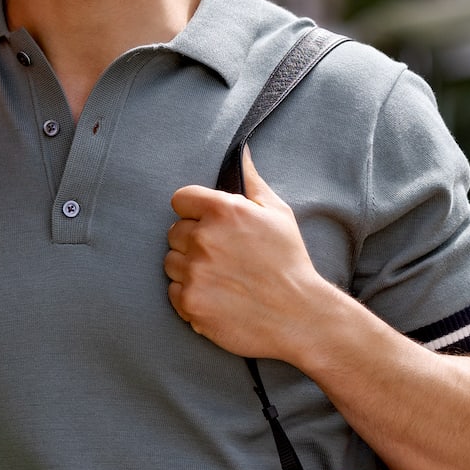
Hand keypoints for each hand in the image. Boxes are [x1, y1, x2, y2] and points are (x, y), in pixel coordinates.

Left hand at [167, 147, 336, 361]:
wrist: (298, 315)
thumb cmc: (289, 262)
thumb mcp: (278, 214)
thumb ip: (252, 181)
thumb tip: (241, 153)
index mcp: (223, 211)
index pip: (180, 200)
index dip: (194, 211)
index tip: (208, 224)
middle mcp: (203, 239)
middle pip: (174, 232)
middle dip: (192, 241)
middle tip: (221, 256)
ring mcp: (194, 272)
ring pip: (171, 262)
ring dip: (188, 268)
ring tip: (220, 277)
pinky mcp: (190, 303)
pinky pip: (173, 292)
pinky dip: (189, 295)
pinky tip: (216, 297)